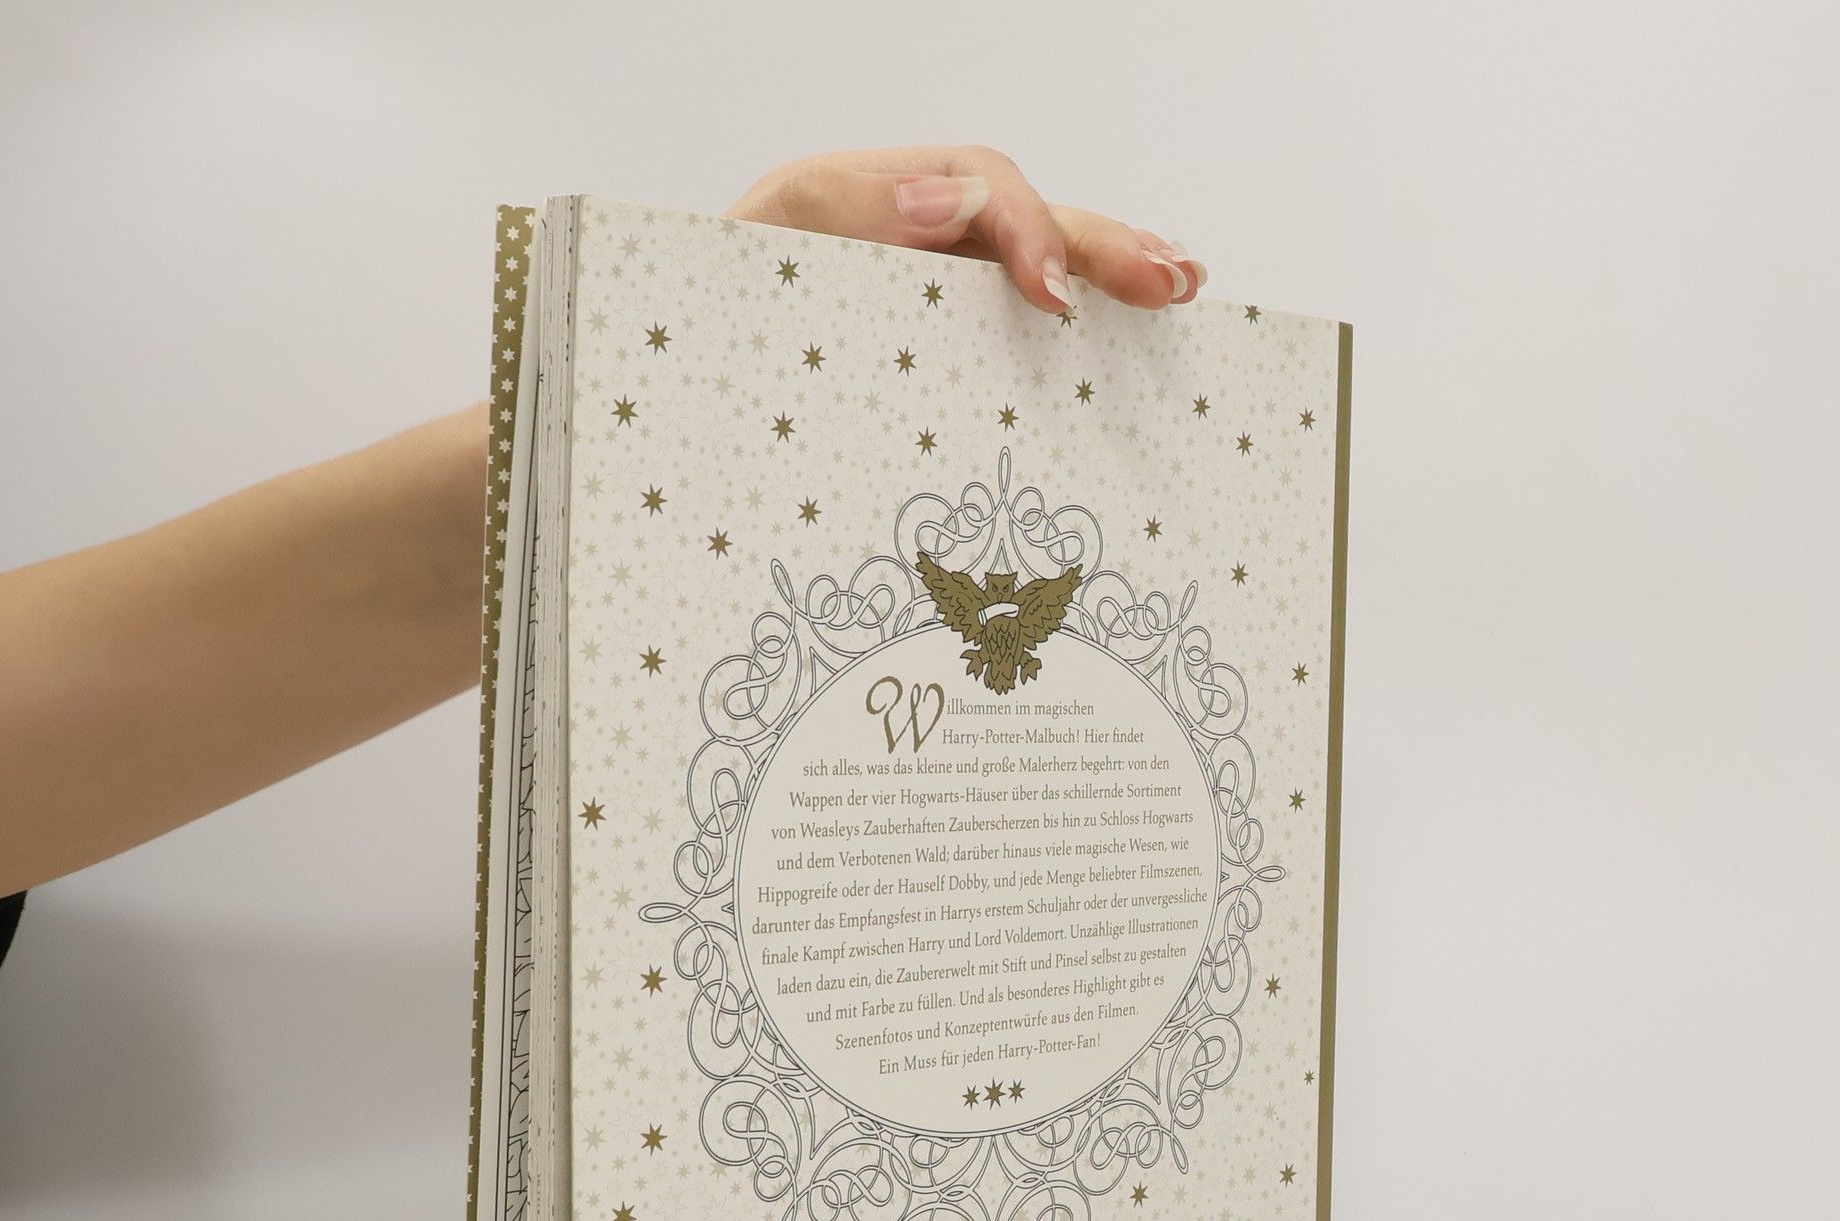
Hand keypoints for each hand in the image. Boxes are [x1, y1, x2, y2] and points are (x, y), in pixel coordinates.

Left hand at [728, 146, 1204, 315]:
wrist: (660, 417)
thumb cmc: (687, 337)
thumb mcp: (738, 261)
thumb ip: (828, 212)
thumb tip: (942, 201)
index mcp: (852, 206)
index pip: (967, 184)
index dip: (1025, 226)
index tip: (1056, 296)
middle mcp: (896, 239)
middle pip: (1020, 216)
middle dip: (1099, 244)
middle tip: (1168, 282)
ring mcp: (916, 294)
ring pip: (1028, 263)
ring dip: (1111, 267)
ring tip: (1179, 286)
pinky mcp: (925, 355)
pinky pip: (1008, 329)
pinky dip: (1077, 322)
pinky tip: (1134, 328)